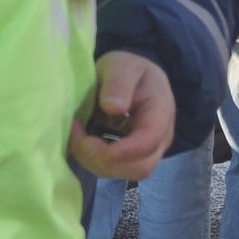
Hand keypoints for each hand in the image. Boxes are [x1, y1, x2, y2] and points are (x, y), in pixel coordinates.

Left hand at [68, 52, 174, 182]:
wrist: (129, 76)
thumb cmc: (127, 68)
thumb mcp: (122, 65)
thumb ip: (119, 82)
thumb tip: (113, 106)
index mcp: (160, 113)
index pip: (149, 141)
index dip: (123, 150)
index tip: (91, 142)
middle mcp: (159, 139)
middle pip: (140, 167)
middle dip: (104, 159)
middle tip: (79, 136)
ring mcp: (146, 152)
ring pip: (123, 173)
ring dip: (94, 161)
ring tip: (78, 133)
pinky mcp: (130, 158)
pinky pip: (112, 170)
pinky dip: (92, 160)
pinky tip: (81, 139)